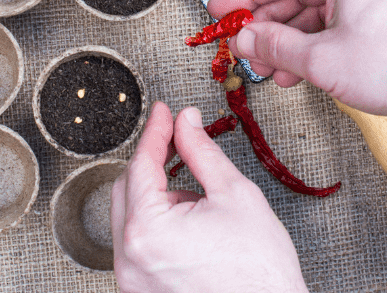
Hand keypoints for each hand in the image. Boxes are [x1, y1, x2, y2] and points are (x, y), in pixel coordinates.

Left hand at [111, 102, 307, 292]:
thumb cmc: (259, 271)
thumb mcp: (233, 193)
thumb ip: (201, 151)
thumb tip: (186, 123)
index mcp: (147, 231)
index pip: (141, 164)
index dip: (156, 131)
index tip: (164, 113)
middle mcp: (130, 260)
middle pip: (127, 188)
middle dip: (154, 162)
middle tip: (180, 141)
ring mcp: (133, 281)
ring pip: (132, 217)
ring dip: (157, 198)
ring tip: (201, 204)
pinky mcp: (141, 292)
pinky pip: (138, 244)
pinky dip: (158, 225)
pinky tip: (192, 227)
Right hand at [209, 0, 386, 120]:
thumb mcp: (321, 58)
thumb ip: (274, 45)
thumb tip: (246, 39)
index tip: (221, 10)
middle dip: (266, 25)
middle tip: (242, 47)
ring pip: (315, 11)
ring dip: (289, 40)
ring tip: (269, 68)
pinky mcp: (383, 14)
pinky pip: (336, 22)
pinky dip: (315, 44)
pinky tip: (299, 70)